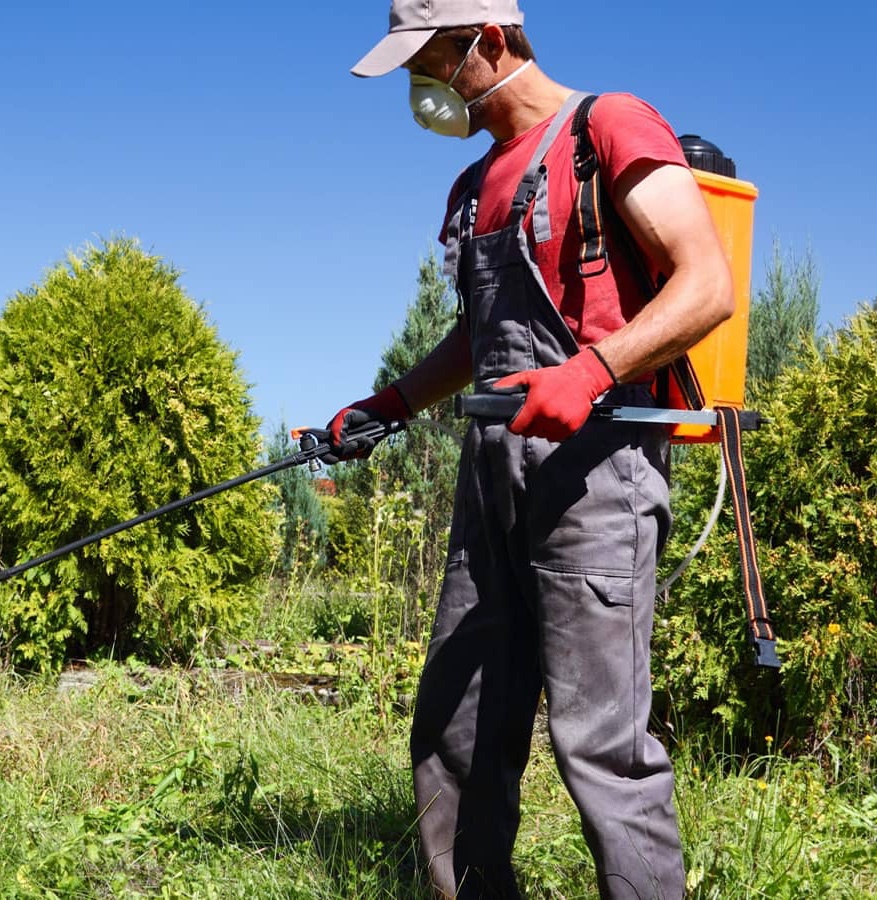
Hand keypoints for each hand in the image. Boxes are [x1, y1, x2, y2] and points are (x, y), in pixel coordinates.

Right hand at [325, 383, 411, 462]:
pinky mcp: (363, 449)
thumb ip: (336, 428)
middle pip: (340, 456)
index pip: (324, 451)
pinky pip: (363, 454)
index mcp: (332, 435)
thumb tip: (336, 445)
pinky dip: (368, 447)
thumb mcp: (345, 416)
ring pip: (352, 455)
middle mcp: (340, 443)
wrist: (379, 413)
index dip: (327, 456)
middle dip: (348, 451)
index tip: (335, 458)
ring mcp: (352, 446)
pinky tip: (371, 439)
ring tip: (366, 436)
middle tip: (355, 444)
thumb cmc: (359, 412)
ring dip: (360, 446)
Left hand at [492, 346, 615, 441]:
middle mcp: (548, 416)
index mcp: (536, 405)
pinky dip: (555, 432)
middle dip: (530, 426)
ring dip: (543, 429)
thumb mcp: (530, 377)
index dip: (515, 426)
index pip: (517, 428)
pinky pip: (557, 438)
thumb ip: (511, 383)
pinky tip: (557, 418)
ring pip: (544, 436)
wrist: (582, 379)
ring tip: (547, 415)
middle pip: (530, 433)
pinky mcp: (571, 428)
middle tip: (535, 415)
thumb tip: (494, 390)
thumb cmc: (554, 378)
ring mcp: (561, 424)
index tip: (517, 422)